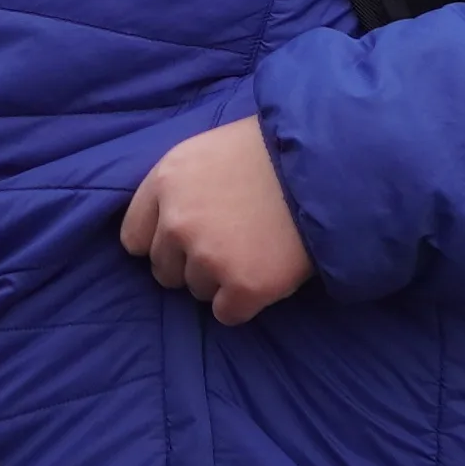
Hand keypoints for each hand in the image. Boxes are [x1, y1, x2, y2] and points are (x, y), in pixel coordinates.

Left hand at [120, 115, 310, 326]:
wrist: (330, 163)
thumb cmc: (273, 151)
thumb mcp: (209, 151)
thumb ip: (180, 187)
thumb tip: (164, 223)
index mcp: (165, 181)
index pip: (134, 238)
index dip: (162, 243)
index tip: (185, 242)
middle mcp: (177, 221)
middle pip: (164, 270)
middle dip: (192, 264)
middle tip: (231, 244)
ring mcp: (209, 256)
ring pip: (197, 292)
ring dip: (222, 281)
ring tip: (256, 250)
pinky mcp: (244, 286)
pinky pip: (227, 314)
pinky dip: (246, 302)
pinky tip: (267, 273)